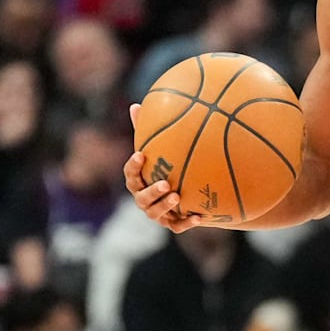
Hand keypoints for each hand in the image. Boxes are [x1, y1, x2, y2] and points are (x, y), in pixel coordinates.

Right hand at [125, 104, 200, 232]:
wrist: (189, 195)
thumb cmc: (170, 167)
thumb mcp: (160, 149)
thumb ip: (148, 131)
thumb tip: (136, 104)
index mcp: (139, 181)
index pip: (130, 175)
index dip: (133, 166)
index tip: (141, 154)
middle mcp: (144, 198)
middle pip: (141, 197)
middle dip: (151, 191)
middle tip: (164, 183)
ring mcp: (157, 213)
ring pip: (156, 214)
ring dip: (165, 207)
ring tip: (176, 197)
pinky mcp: (173, 224)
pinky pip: (178, 226)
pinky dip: (187, 222)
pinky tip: (199, 217)